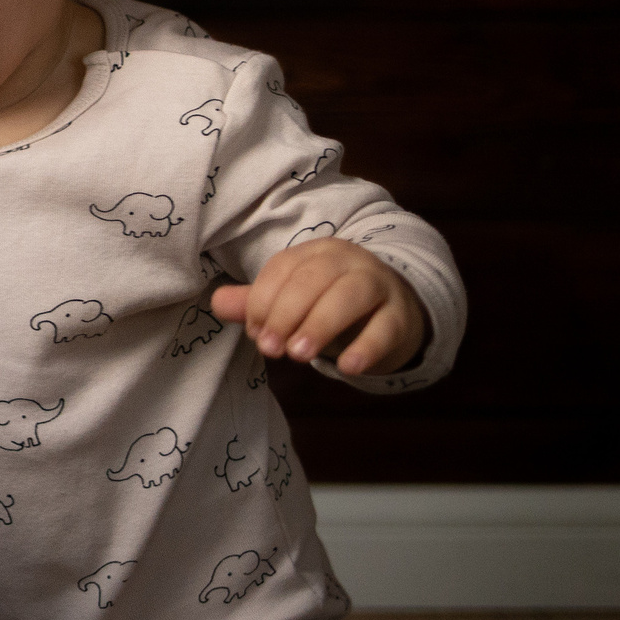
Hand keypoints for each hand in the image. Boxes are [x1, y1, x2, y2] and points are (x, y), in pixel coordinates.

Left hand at [210, 240, 424, 376]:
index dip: (262, 301)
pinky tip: (348, 368)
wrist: (394, 313)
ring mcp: (379, 284)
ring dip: (320, 325)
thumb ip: (256, 303)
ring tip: (299, 357)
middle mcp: (348, 260)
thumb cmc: (331, 305)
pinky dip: (367, 348)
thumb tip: (216, 303)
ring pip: (351, 295)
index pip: (283, 268)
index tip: (254, 333)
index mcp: (316, 252)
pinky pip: (386, 328)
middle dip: (286, 314)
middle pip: (313, 278)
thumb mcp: (293, 302)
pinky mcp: (402, 315)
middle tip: (270, 349)